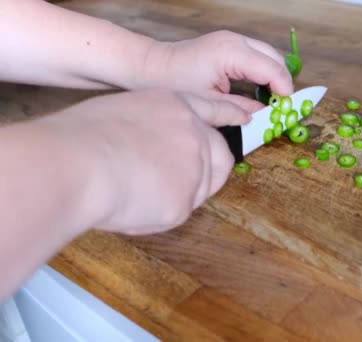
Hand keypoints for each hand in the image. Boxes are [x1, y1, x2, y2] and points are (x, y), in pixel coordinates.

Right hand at [43, 89, 245, 234]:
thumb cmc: (81, 138)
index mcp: (174, 106)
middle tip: (181, 185)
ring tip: (135, 192)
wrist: (75, 165)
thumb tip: (153, 148)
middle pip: (220, 156)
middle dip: (211, 172)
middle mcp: (193, 133)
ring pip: (199, 189)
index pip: (212, 108)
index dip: (228, 114)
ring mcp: (194, 167)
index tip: (244, 118)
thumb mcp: (122, 112)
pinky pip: (176, 212)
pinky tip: (129, 205)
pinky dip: (155, 215)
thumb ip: (152, 127)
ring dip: (175, 194)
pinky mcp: (185, 201)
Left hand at [135, 30, 293, 113]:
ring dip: (274, 76)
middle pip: (275, 58)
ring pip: (269, 55)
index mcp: (231, 53)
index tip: (288, 110)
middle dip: (282, 83)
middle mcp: (236, 40)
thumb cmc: (174, 83)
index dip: (284, 90)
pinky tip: (260, 89)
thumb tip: (265, 116)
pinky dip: (264, 71)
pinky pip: (258, 55)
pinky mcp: (230, 43)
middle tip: (282, 107)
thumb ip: (241, 108)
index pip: (272, 69)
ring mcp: (233, 39)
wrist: (151, 66)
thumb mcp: (209, 103)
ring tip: (272, 100)